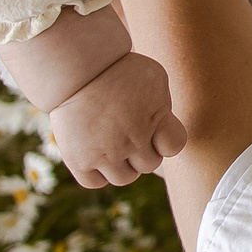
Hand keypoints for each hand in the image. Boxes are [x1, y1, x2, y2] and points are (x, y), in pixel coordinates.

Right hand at [47, 50, 188, 188]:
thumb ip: (164, 106)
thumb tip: (164, 127)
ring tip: (112, 143)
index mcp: (155, 122)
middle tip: (128, 131)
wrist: (77, 68)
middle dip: (143, 150)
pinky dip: (98, 173)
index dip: (165, 138)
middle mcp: (132, 142)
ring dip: (122, 165)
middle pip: (149, 164)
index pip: (174, 146)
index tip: (154, 126)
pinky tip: (96, 155)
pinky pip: (95, 182)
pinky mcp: (79, 160)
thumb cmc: (119, 69)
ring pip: (124, 178)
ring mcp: (105, 154)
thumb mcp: (155, 78)